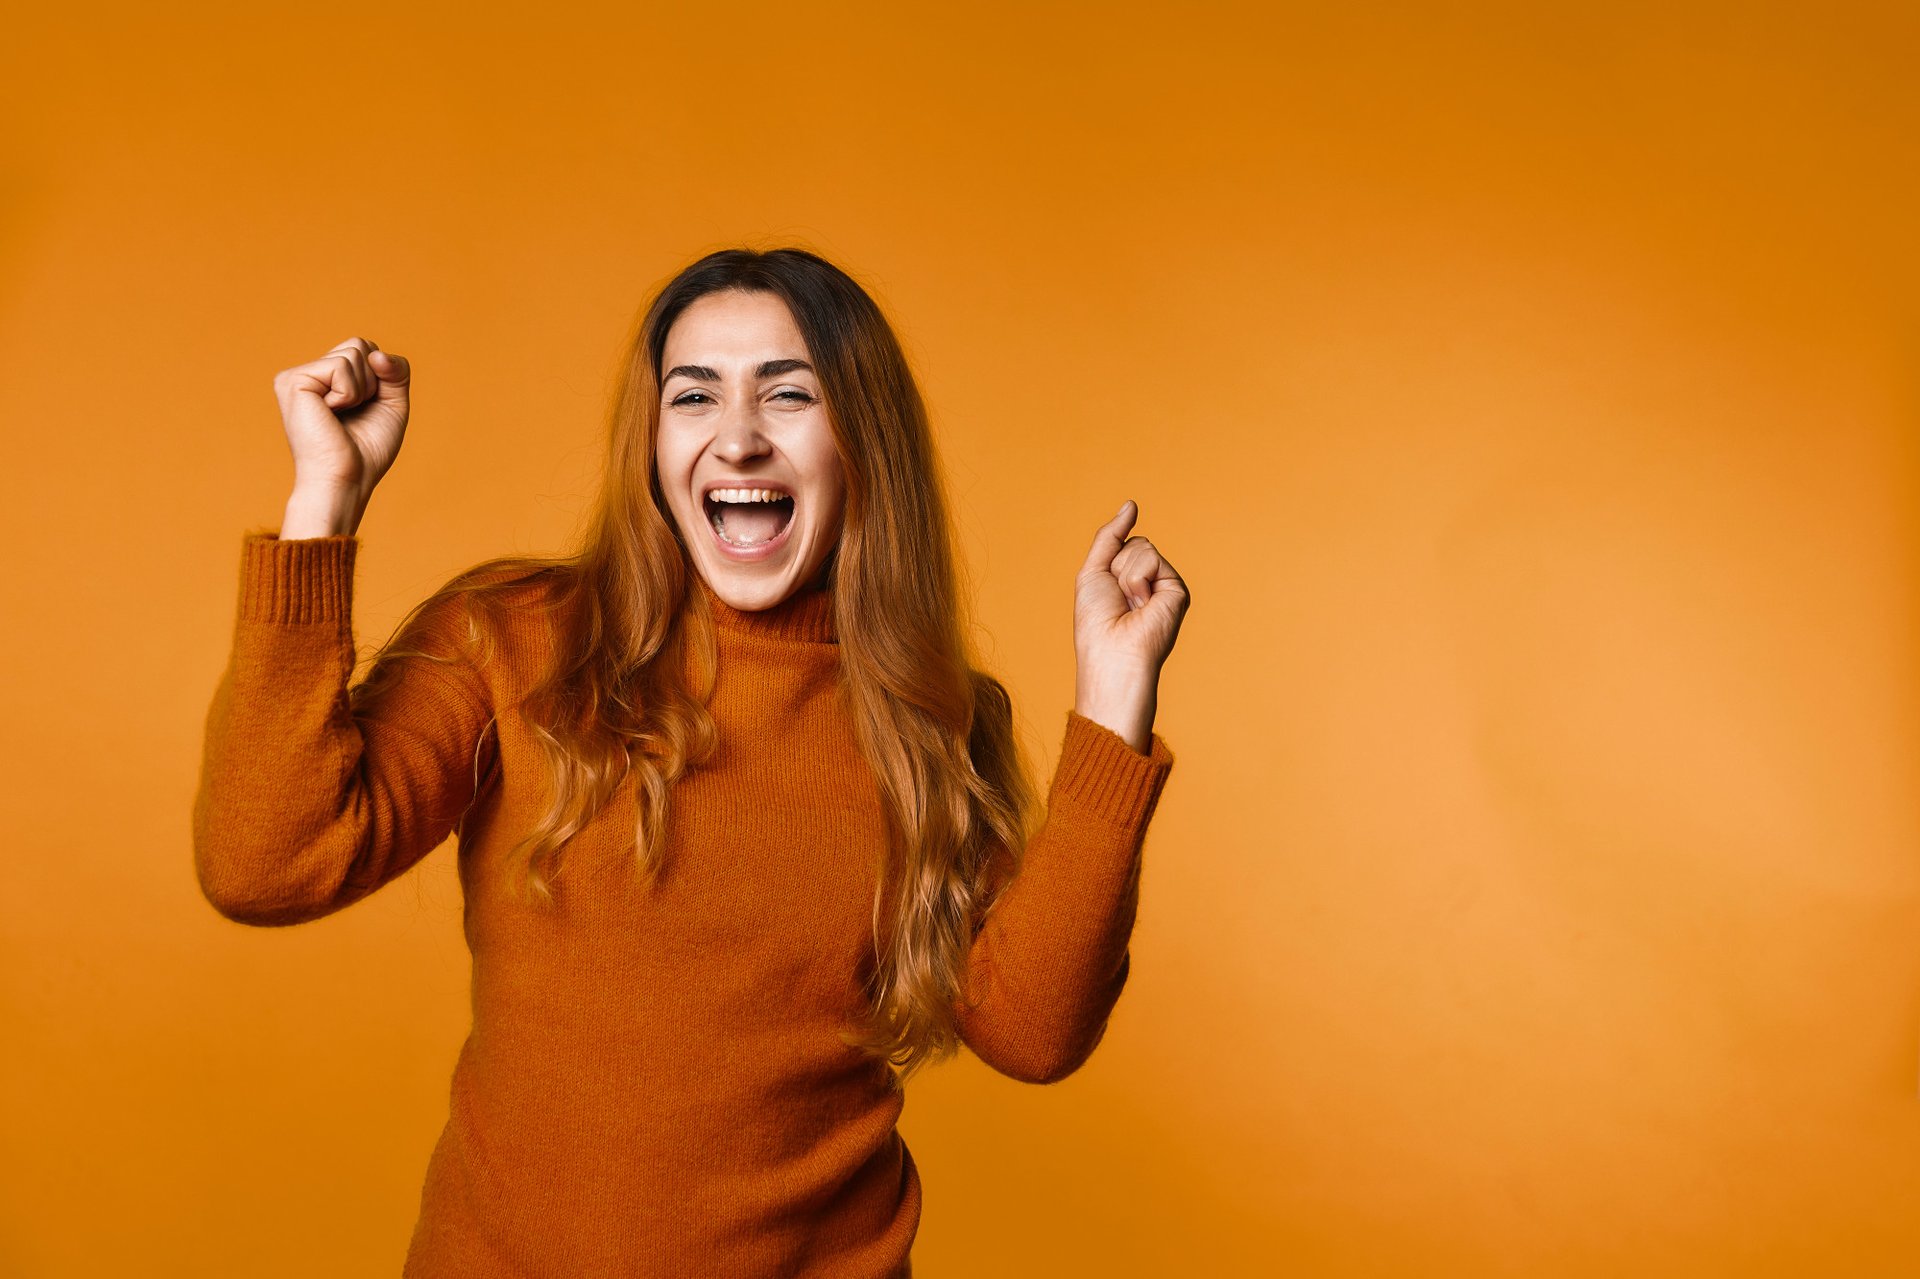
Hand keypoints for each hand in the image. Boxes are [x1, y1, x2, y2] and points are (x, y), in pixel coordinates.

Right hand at [272, 336, 410, 504]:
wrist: (346, 480)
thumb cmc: (366, 451)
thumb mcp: (393, 404)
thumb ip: (395, 371)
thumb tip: (377, 354)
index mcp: (327, 379)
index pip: (367, 349)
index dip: (382, 377)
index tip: (367, 409)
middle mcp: (309, 374)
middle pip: (361, 344)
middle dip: (373, 381)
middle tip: (354, 412)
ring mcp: (297, 375)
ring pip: (354, 352)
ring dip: (362, 389)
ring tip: (342, 415)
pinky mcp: (293, 381)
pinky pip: (341, 366)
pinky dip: (349, 393)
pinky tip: (332, 413)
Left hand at [1073, 500, 1189, 750]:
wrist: (1112, 655)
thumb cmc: (1096, 624)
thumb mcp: (1093, 571)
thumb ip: (1110, 536)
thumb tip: (1131, 504)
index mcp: (1129, 581)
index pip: (1122, 543)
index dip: (1108, 559)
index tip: (1107, 592)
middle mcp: (1150, 583)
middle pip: (1133, 542)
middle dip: (1115, 568)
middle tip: (1117, 601)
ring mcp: (1165, 586)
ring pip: (1141, 546)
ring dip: (1124, 575)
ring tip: (1129, 605)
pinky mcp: (1177, 590)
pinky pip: (1151, 558)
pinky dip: (1136, 579)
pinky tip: (1141, 605)